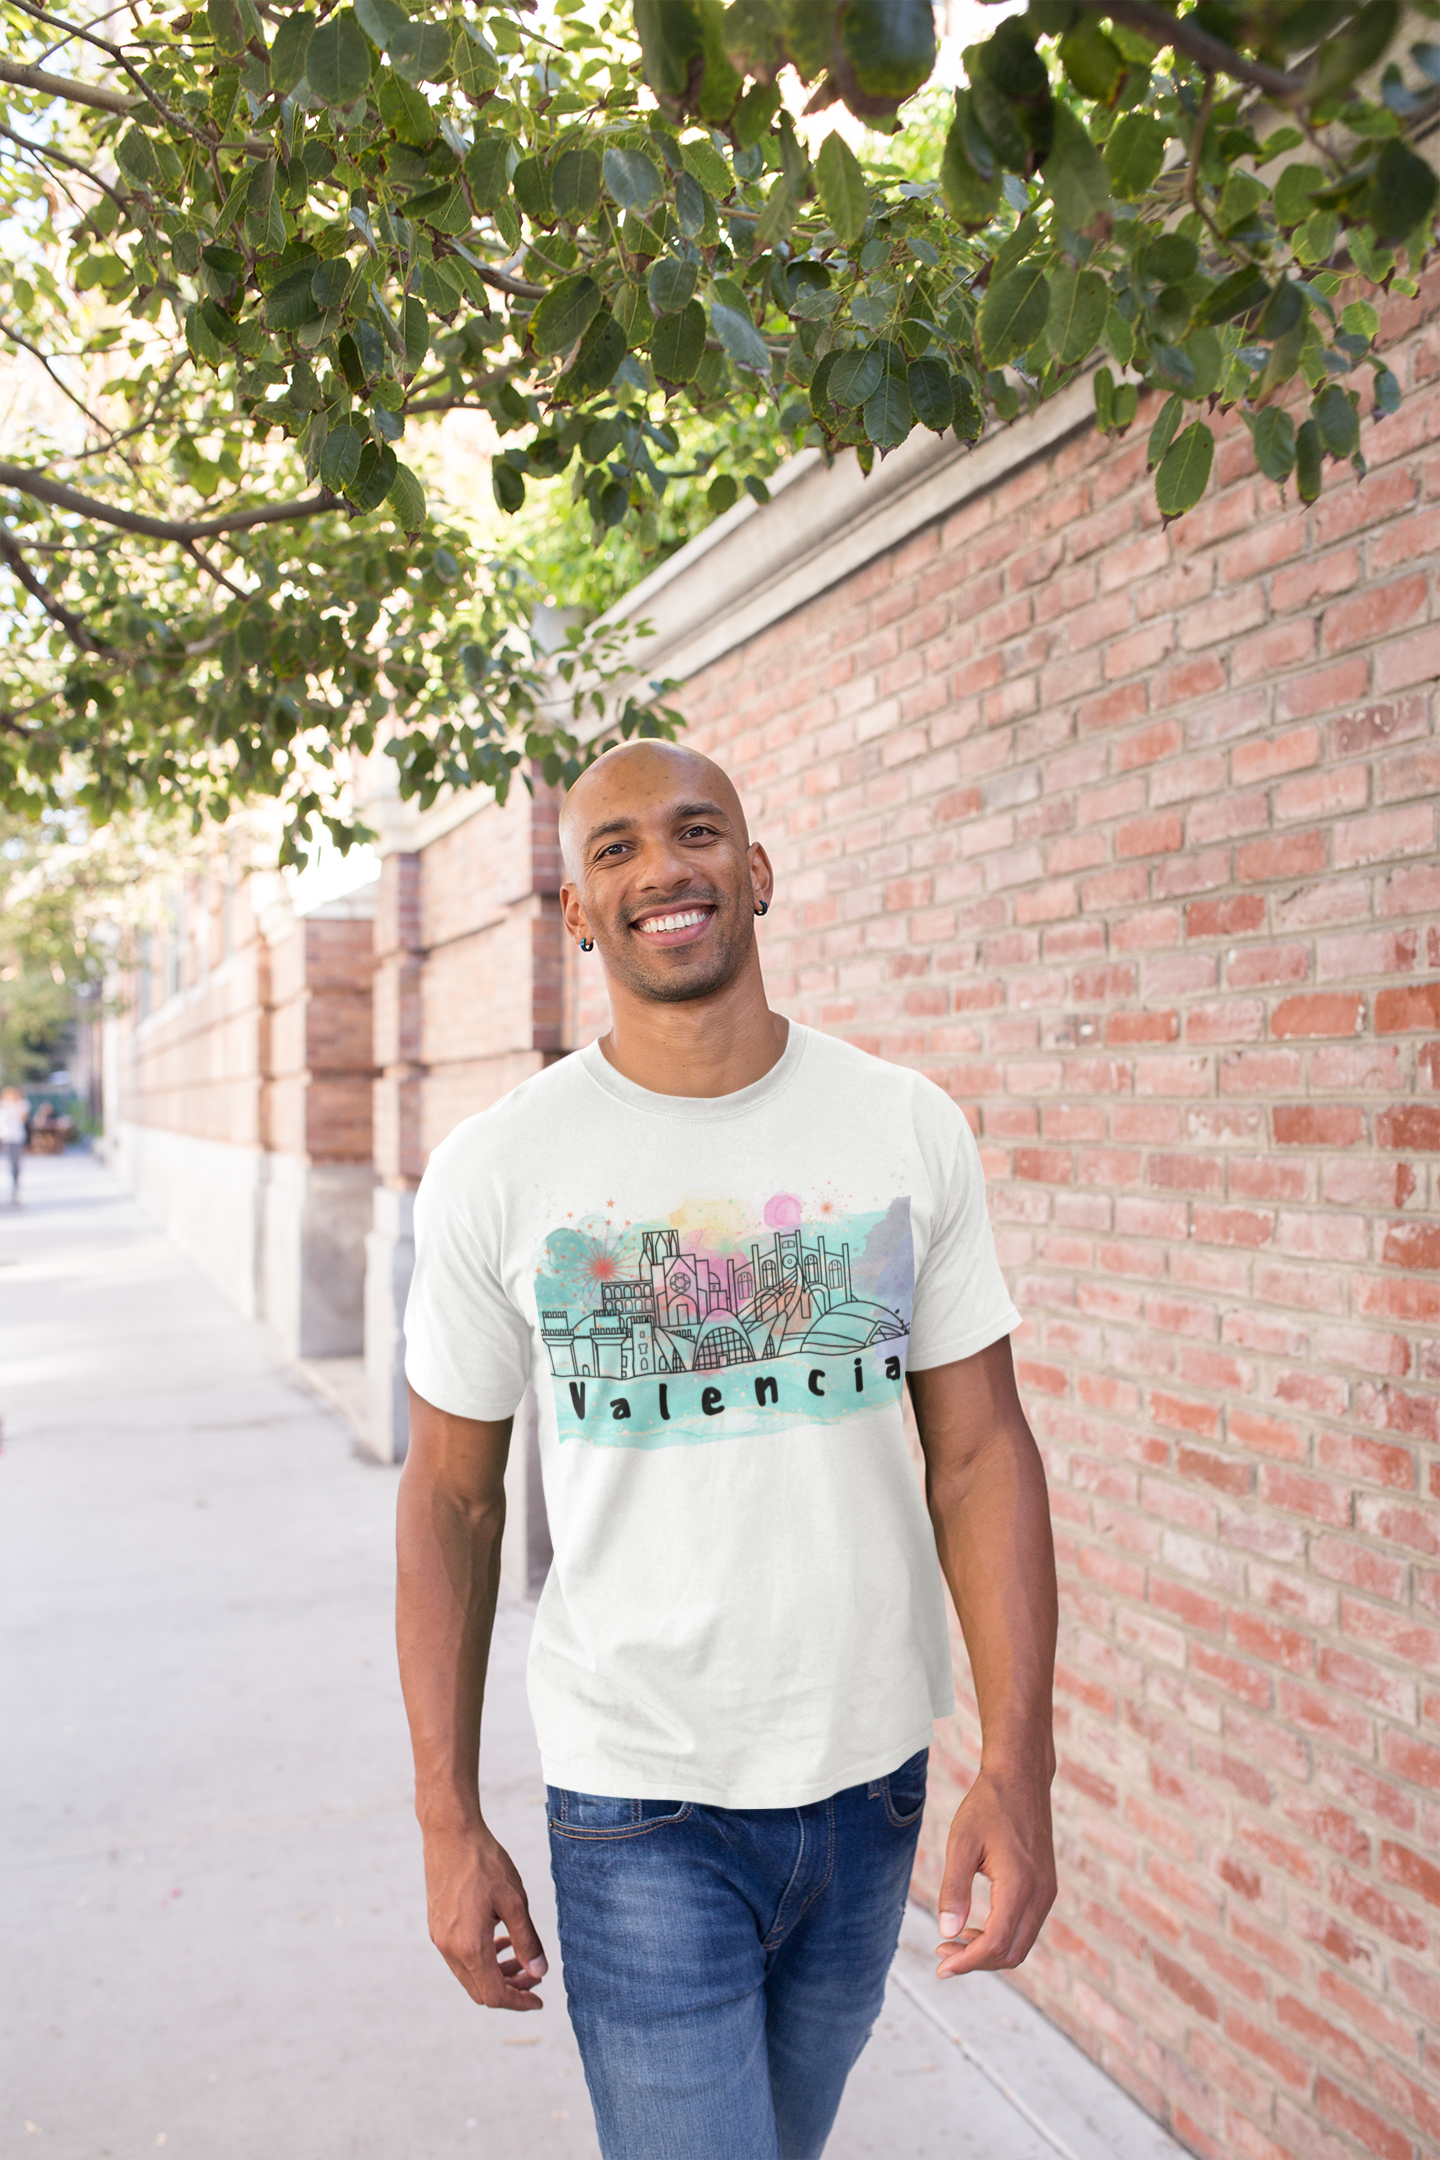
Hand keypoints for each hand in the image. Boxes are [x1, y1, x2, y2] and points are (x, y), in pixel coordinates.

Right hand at [422, 1821, 548, 2010]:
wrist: (449, 1834)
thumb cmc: (484, 1863)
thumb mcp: (514, 1901)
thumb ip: (526, 1940)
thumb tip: (539, 1972)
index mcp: (469, 1946)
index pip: (494, 1995)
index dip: (519, 2002)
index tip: (540, 2000)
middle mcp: (449, 1949)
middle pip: (480, 1990)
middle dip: (510, 1989)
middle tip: (534, 1976)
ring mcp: (439, 1938)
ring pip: (469, 1975)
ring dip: (496, 1973)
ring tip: (520, 1956)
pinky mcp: (437, 1926)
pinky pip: (460, 1957)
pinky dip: (482, 1958)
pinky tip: (500, 1939)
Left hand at [933, 1764, 1055, 1978]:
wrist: (1020, 1778)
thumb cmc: (987, 1805)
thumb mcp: (961, 1843)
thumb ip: (954, 1888)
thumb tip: (947, 1932)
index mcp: (1019, 1885)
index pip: (996, 1944)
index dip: (968, 1962)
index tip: (940, 1966)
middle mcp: (1040, 1894)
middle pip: (1012, 1953)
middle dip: (976, 1962)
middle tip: (942, 1954)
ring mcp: (1047, 1892)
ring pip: (1021, 1944)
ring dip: (989, 1951)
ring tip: (954, 1942)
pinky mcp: (1046, 1887)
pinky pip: (1026, 1927)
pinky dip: (1002, 1937)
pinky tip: (975, 1927)